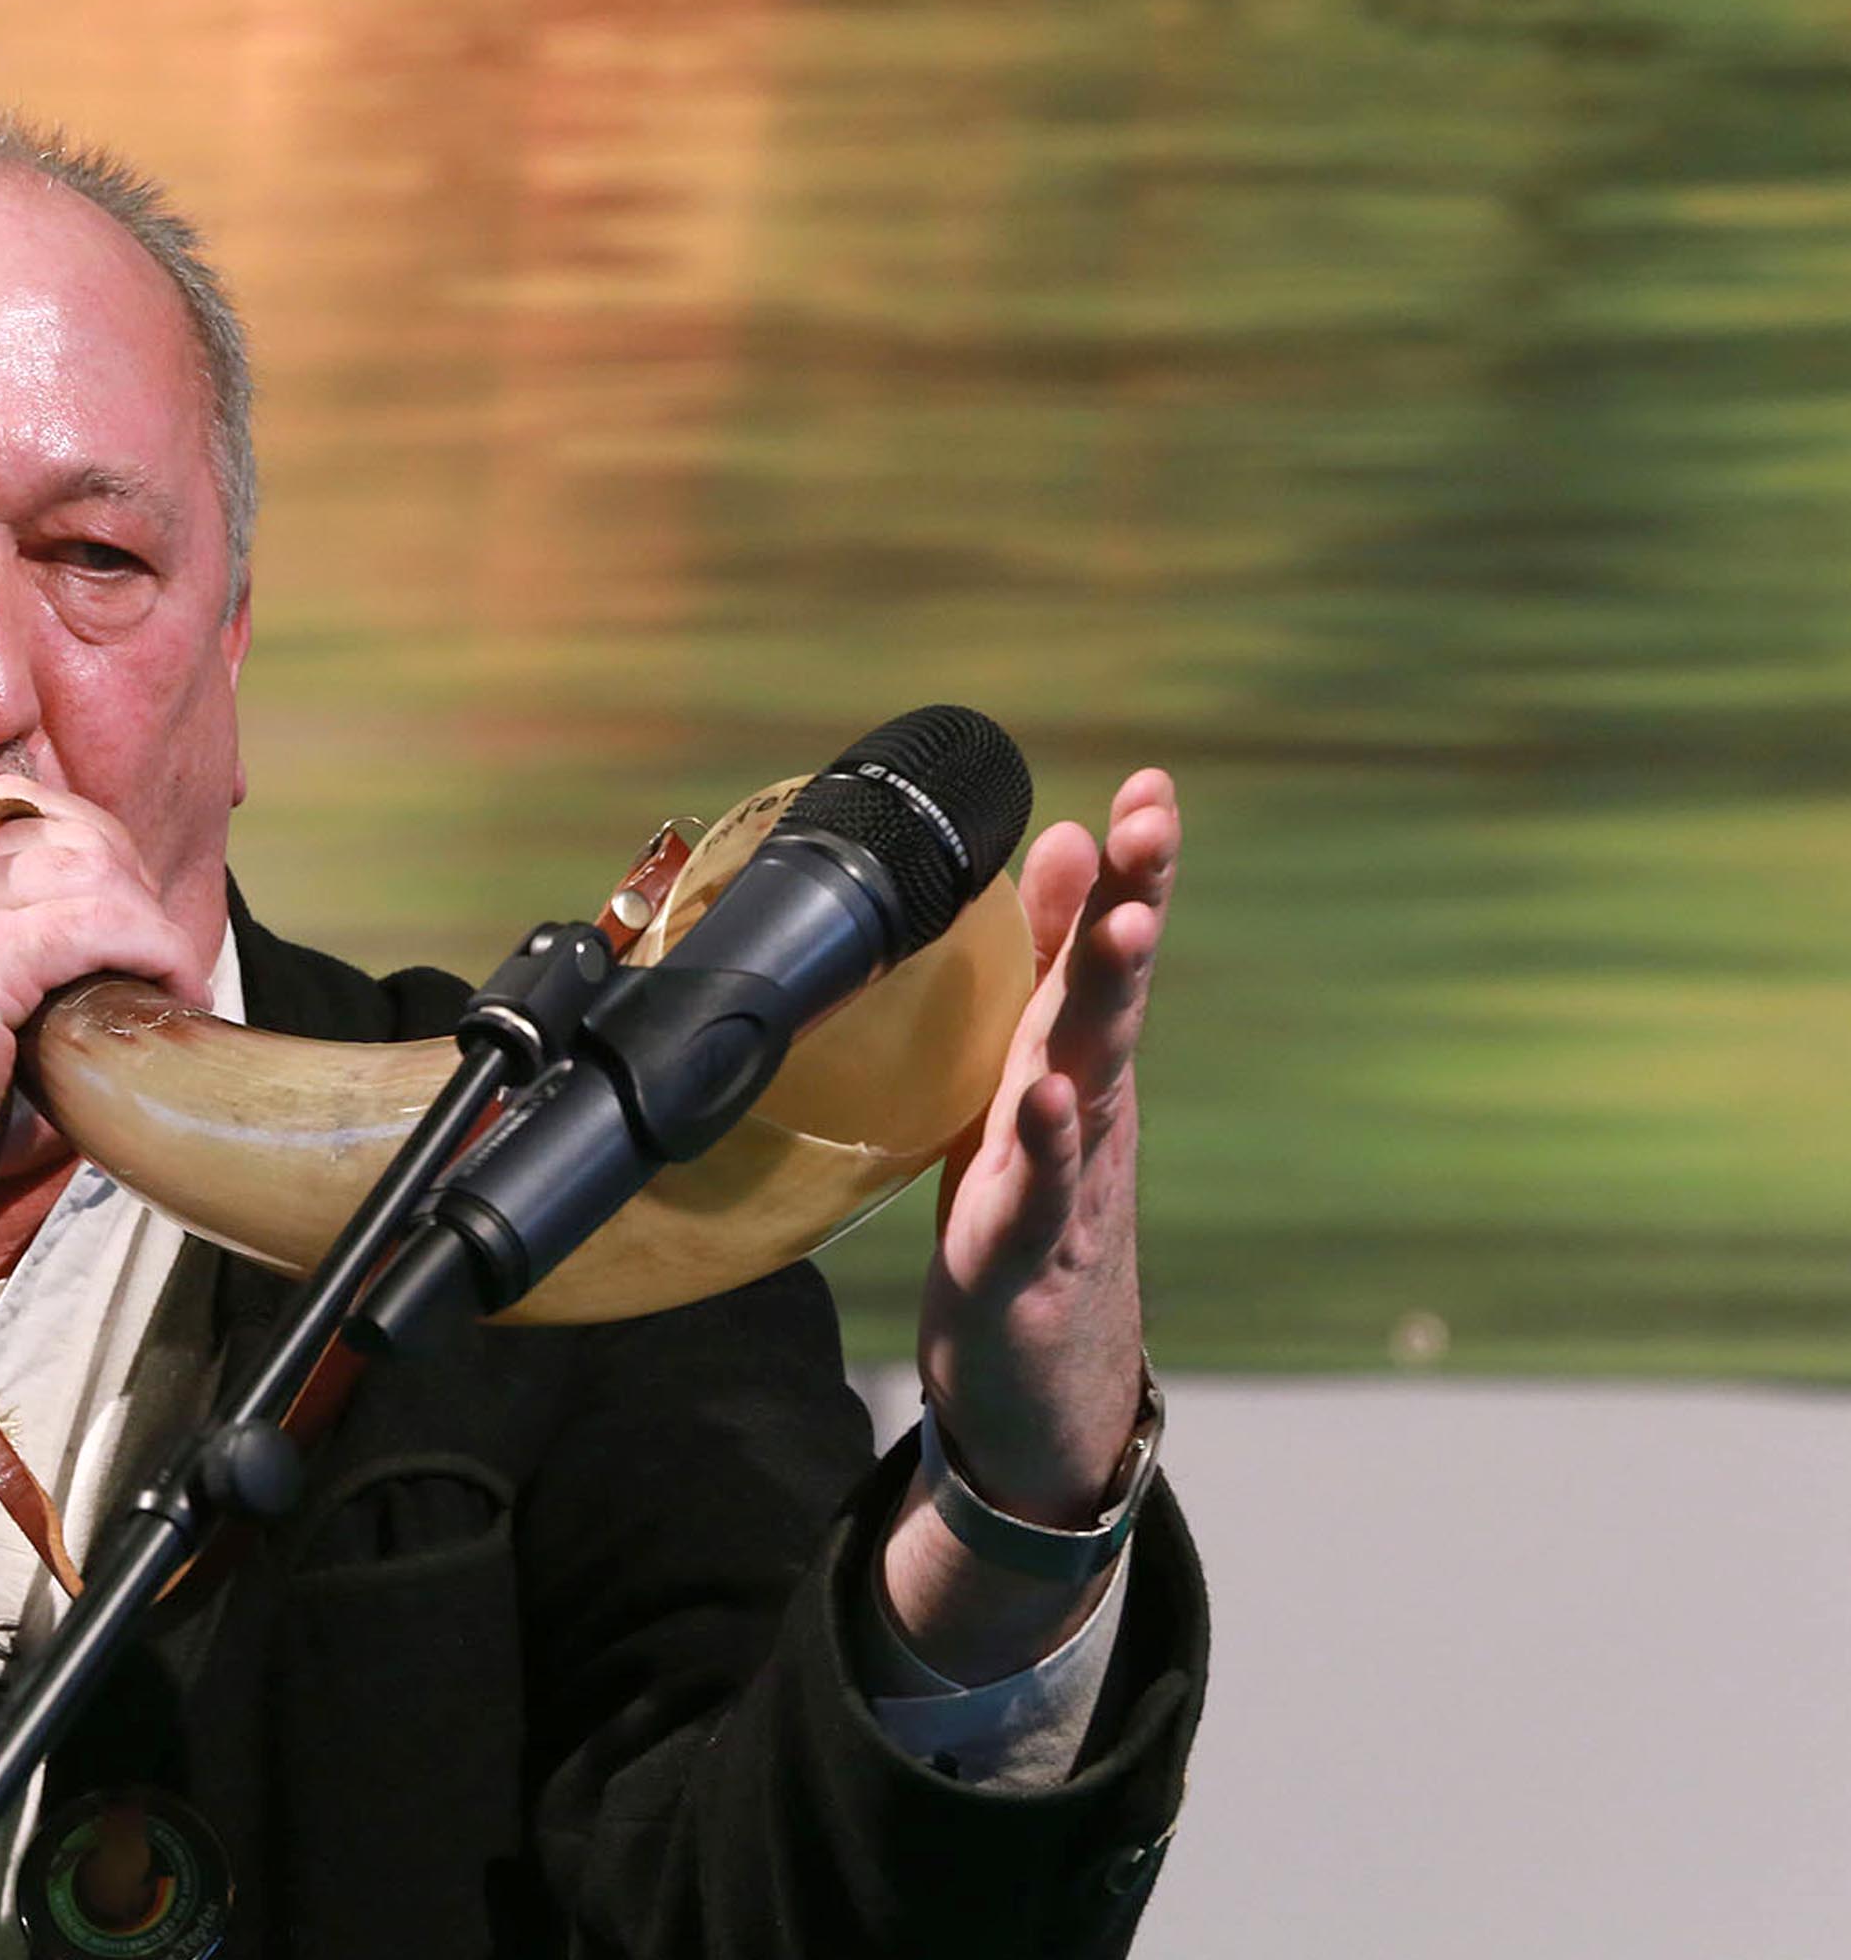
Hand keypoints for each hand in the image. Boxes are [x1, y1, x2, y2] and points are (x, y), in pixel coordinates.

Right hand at [0, 778, 209, 1448]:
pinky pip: (96, 922)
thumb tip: (104, 921)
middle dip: (126, 876)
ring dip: (148, 921)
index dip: (85, 846)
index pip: (6, 802)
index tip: (120, 918)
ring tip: (168, 981)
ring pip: (86, 864)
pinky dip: (150, 951)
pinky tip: (165, 994)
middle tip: (153, 953)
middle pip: (54, 818)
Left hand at [875, 770, 1178, 1678]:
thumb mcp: (1032, 1079)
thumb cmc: (1035, 1219)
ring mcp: (1066, 1185)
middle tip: (1152, 823)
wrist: (1042, 1394)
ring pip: (1088, 1079)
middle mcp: (1086, 1113)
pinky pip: (1038, 1191)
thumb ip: (1051, 966)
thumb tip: (1067, 841)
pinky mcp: (1025, 1258)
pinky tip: (1045, 1091)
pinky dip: (1046, 1141)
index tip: (1151, 782)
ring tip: (1121, 926)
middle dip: (1134, 907)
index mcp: (1077, 1065)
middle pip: (1113, 998)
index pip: (1109, 952)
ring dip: (1105, 1003)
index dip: (1134, 869)